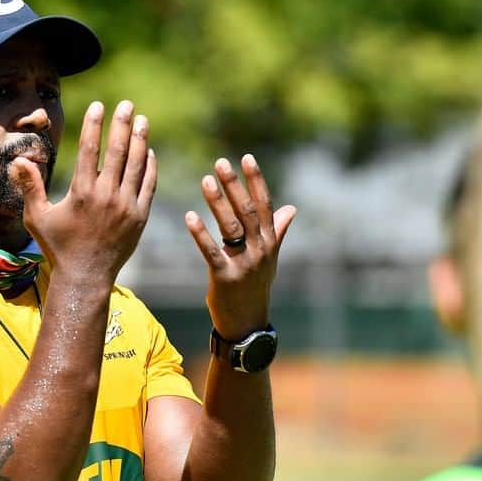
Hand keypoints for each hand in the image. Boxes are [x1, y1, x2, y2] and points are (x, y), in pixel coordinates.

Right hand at [12, 100, 156, 282]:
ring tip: (142, 120)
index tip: (98, 105)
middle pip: (117, 151)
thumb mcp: (37, 217)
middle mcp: (106, 197)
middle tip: (127, 104)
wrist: (85, 277)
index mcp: (81, 193)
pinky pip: (148, 185)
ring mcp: (126, 207)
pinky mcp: (140, 217)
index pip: (90, 149)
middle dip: (122, 124)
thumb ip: (30, 187)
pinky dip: (150, 166)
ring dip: (140, 140)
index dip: (94, 124)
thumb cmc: (57, 247)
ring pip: (137, 165)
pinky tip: (149, 151)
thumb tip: (18, 160)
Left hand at [185, 155, 296, 339]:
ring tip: (205, 181)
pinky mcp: (225, 277)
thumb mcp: (270, 257)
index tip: (246, 158)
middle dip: (234, 185)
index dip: (255, 180)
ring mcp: (244, 264)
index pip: (264, 204)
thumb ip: (278, 230)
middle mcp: (260, 250)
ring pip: (230, 227)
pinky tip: (189, 216)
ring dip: (217, 202)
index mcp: (269, 241)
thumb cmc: (256, 286)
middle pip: (247, 211)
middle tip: (220, 162)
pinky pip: (212, 252)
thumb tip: (291, 207)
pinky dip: (200, 233)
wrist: (247, 323)